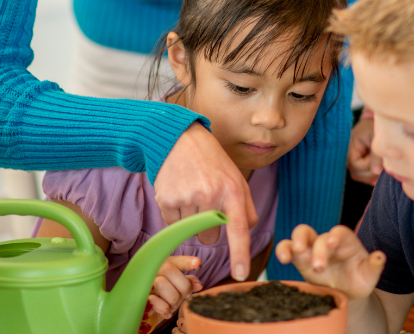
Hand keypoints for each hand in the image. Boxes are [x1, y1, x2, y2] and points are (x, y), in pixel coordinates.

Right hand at [145, 256, 202, 322]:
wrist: (147, 313)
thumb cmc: (166, 296)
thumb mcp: (179, 288)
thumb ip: (189, 282)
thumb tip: (198, 285)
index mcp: (165, 265)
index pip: (175, 260)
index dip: (186, 261)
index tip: (197, 263)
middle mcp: (153, 271)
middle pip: (169, 270)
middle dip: (182, 286)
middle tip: (185, 296)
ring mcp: (144, 284)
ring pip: (161, 283)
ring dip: (172, 299)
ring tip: (172, 305)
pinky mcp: (139, 297)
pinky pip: (153, 300)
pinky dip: (164, 308)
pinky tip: (166, 312)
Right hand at [154, 122, 258, 280]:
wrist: (178, 139)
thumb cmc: (212, 162)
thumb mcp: (236, 177)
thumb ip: (246, 206)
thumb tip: (246, 231)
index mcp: (231, 190)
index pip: (238, 229)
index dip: (240, 254)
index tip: (241, 273)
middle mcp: (209, 195)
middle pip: (210, 237)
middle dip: (209, 226)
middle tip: (206, 200)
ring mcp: (186, 198)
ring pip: (190, 233)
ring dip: (191, 220)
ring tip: (192, 192)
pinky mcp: (167, 200)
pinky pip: (173, 225)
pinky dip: (176, 215)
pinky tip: (179, 194)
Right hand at [274, 224, 385, 300]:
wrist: (347, 293)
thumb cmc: (359, 280)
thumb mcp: (368, 276)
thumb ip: (374, 266)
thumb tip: (380, 256)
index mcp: (346, 242)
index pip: (340, 233)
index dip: (335, 235)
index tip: (332, 242)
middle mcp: (328, 242)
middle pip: (319, 235)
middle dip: (317, 247)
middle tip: (319, 265)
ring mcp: (313, 249)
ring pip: (301, 235)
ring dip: (296, 242)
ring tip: (293, 253)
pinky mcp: (301, 259)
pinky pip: (288, 249)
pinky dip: (283, 250)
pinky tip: (282, 258)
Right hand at [347, 113, 381, 185]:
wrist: (375, 124)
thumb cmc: (375, 128)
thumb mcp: (377, 138)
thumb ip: (376, 155)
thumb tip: (376, 172)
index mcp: (349, 146)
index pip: (355, 165)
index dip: (368, 164)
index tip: (379, 156)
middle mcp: (347, 155)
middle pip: (356, 173)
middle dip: (371, 171)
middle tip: (383, 162)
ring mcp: (352, 161)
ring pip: (359, 176)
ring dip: (372, 174)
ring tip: (382, 164)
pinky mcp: (357, 164)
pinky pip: (362, 176)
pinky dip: (372, 175)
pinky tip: (379, 167)